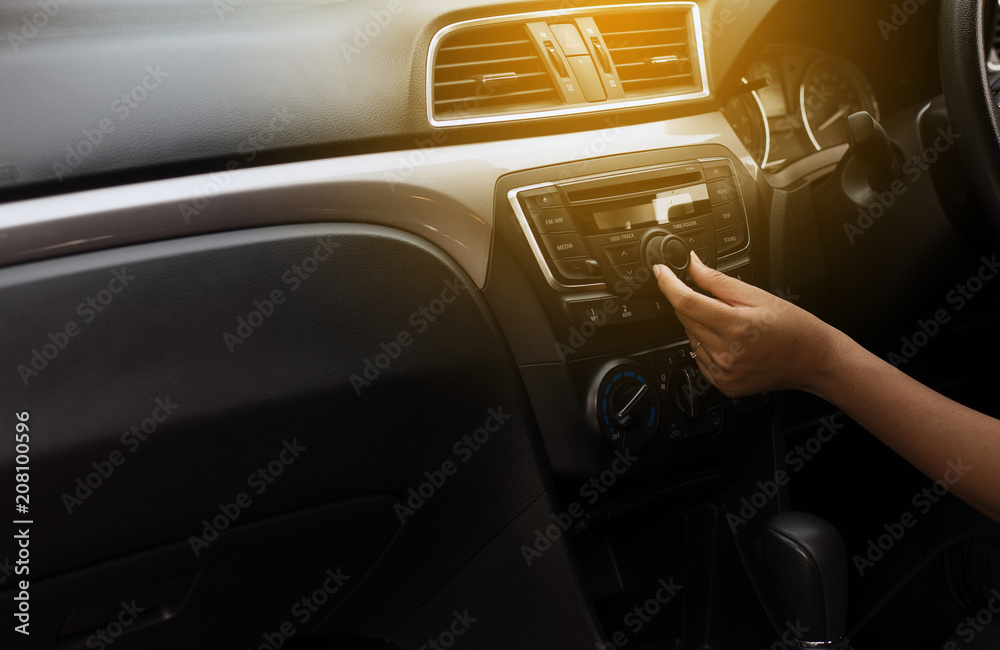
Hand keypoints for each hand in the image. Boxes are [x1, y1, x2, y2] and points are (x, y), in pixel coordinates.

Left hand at [654, 252, 843, 397]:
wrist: (812, 360)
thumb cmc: (792, 328)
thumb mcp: (756, 296)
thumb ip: (717, 281)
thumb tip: (692, 265)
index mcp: (735, 326)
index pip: (686, 302)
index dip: (668, 284)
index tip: (660, 271)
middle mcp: (726, 353)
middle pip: (685, 319)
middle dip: (692, 303)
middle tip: (719, 302)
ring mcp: (724, 372)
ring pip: (690, 338)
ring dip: (700, 325)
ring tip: (731, 325)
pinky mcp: (723, 384)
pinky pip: (698, 358)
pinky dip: (706, 346)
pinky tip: (730, 342)